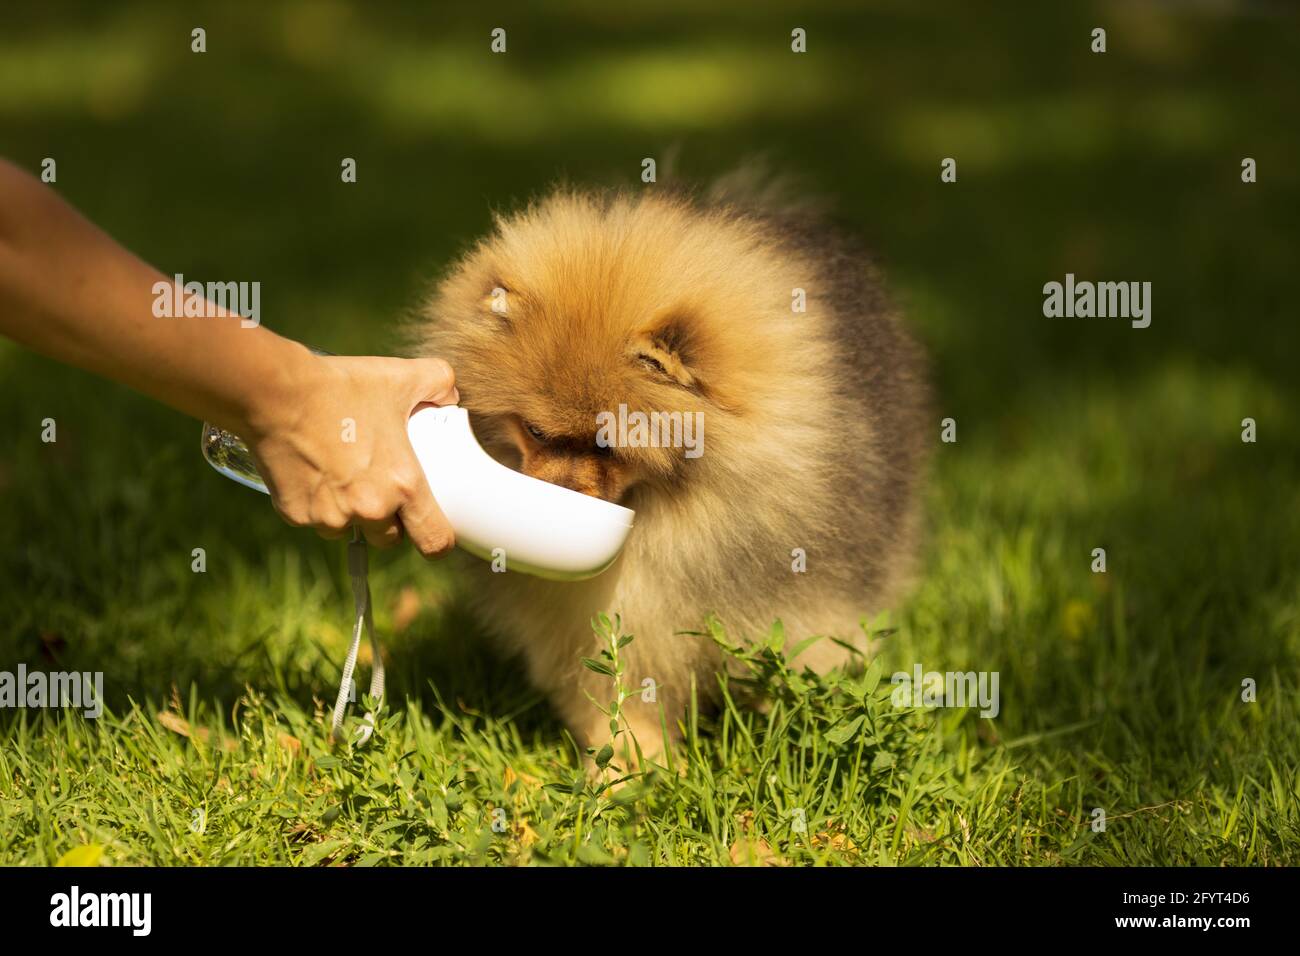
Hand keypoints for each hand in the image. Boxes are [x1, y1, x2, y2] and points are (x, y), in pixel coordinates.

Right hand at [242, 352, 459, 556]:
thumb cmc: (341, 386)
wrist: (276, 393)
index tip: (434, 532)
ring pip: (350, 530)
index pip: (434, 540)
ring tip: (344, 474)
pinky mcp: (297, 515)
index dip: (438, 541)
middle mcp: (369, 509)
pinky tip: (314, 472)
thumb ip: (439, 382)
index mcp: (403, 485)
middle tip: (380, 487)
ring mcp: (330, 516)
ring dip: (351, 515)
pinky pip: (315, 520)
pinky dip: (318, 504)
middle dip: (388, 521)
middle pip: (390, 538)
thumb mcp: (399, 378)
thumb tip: (452, 395)